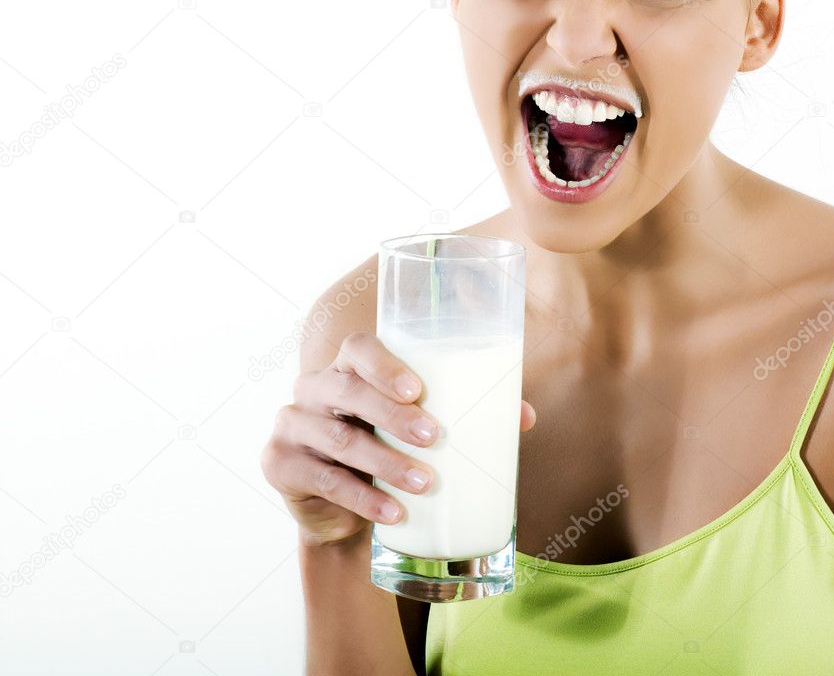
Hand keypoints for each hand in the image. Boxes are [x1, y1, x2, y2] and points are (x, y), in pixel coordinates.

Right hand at [261, 330, 536, 546]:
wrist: (341, 511)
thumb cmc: (386, 450)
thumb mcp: (416, 430)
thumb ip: (466, 416)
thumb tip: (525, 416)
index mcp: (347, 368)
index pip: (358, 348)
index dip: (384, 363)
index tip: (417, 388)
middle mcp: (313, 389)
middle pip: (348, 391)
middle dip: (392, 415)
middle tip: (434, 437)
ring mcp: (291, 426)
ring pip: (339, 440)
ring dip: (386, 463)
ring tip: (426, 484)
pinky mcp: (280, 465)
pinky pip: (323, 480)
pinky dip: (363, 499)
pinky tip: (394, 513)